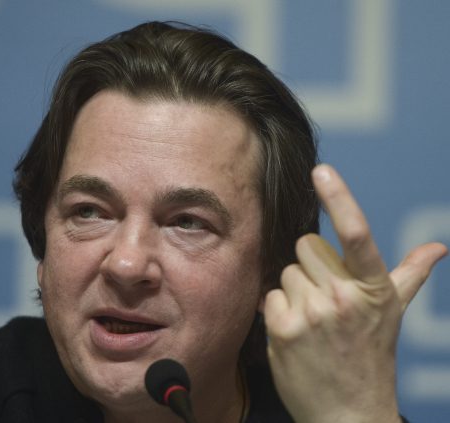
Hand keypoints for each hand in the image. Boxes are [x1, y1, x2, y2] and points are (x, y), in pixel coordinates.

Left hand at [263, 164, 447, 422]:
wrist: (350, 412)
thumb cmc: (371, 356)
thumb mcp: (393, 313)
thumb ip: (411, 274)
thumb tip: (439, 247)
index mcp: (374, 288)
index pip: (357, 235)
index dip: (340, 199)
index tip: (322, 171)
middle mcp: (345, 298)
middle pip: (306, 246)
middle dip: (312, 266)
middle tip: (326, 296)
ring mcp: (313, 314)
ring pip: (286, 271)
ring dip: (295, 290)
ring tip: (313, 319)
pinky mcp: (283, 329)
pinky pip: (270, 294)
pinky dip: (278, 310)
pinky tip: (296, 332)